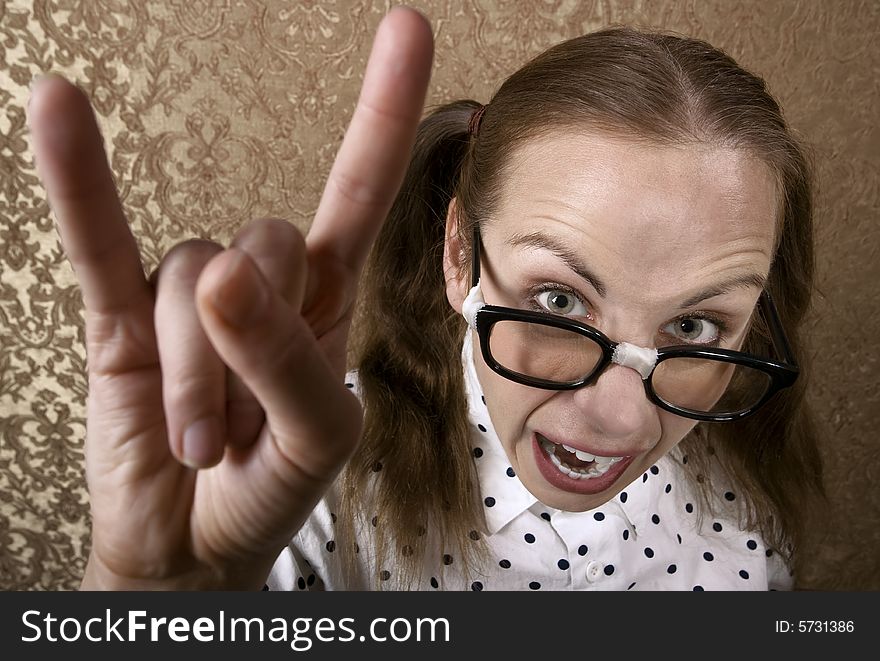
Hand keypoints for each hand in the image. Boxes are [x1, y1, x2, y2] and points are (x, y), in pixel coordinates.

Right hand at [28, 8, 432, 589]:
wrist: (198, 545)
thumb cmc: (275, 486)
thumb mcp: (318, 435)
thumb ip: (289, 358)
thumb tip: (223, 274)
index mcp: (325, 301)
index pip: (359, 189)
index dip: (382, 113)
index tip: (407, 27)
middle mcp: (260, 282)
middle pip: (257, 249)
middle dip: (244, 353)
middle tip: (236, 432)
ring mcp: (186, 296)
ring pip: (188, 283)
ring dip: (192, 380)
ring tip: (197, 443)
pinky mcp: (120, 319)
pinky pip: (98, 242)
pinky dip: (80, 185)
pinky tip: (58, 112)